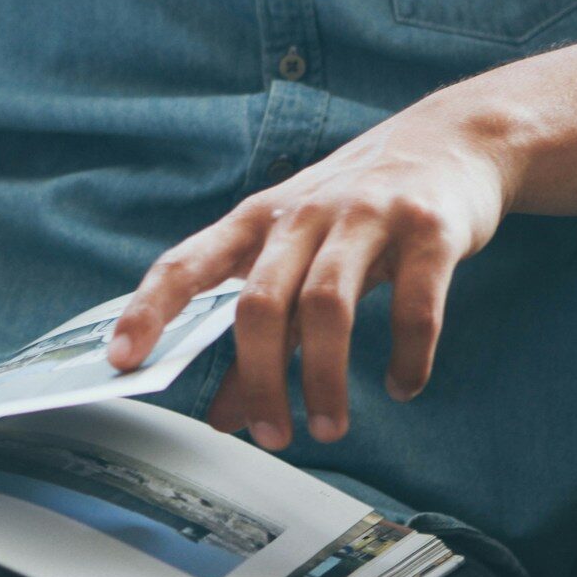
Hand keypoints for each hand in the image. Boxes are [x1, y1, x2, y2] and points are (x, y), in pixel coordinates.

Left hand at [109, 98, 519, 449]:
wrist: (454, 139)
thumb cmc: (356, 213)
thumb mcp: (298, 261)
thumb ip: (260, 340)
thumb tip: (223, 418)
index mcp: (257, 221)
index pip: (186, 263)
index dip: (149, 310)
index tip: (123, 360)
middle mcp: (304, 213)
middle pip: (259, 302)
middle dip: (259, 380)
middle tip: (272, 437)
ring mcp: (367, 216)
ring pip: (327, 306)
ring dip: (325, 378)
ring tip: (328, 428)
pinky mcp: (430, 230)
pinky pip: (415, 305)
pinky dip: (408, 356)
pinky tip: (403, 387)